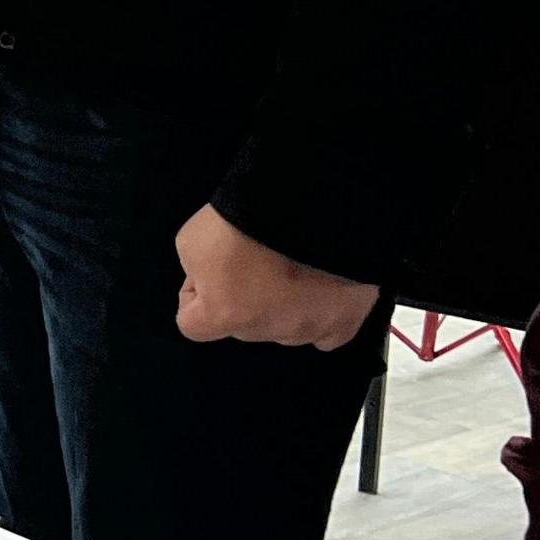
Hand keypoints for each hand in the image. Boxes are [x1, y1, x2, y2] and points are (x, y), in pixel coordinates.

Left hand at [175, 205, 378, 348]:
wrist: (312, 207)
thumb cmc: (244, 221)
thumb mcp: (192, 240)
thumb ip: (197, 272)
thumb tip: (216, 285)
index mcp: (227, 316)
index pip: (193, 326)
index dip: (195, 296)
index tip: (210, 273)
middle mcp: (269, 331)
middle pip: (244, 325)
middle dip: (242, 300)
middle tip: (255, 260)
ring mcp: (311, 329)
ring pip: (285, 327)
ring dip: (282, 307)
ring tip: (293, 267)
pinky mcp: (346, 322)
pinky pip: (326, 332)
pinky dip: (320, 315)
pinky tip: (320, 291)